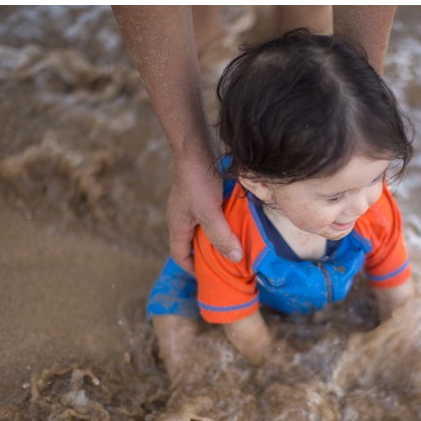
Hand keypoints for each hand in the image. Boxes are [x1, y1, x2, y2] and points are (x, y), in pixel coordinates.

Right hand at [167, 152, 242, 268]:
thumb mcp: (209, 212)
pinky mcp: (206, 191)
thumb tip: (236, 259)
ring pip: (208, 226)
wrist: (197, 145)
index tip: (209, 276)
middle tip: (230, 263)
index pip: (180, 254)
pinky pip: (216, 212)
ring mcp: (195, 203)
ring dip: (221, 234)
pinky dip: (227, 218)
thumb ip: (221, 236)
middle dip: (210, 253)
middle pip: (195, 242)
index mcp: (178, 225)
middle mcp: (184, 216)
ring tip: (240, 243)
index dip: (192, 268)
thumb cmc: (197, 180)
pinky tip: (242, 220)